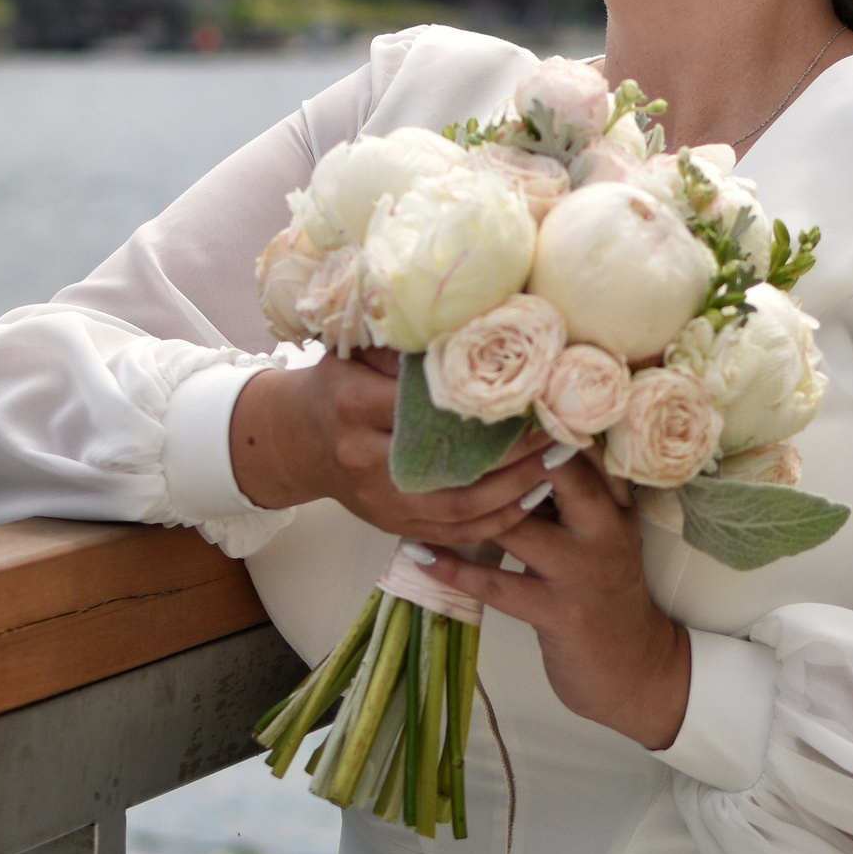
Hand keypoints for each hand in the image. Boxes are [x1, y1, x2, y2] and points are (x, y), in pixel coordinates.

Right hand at [228, 350, 551, 546]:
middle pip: (448, 468)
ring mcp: (378, 500)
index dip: (478, 405)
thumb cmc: (334, 385)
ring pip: (456, 508)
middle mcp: (364, 459)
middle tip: (557, 435)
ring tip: (554, 466)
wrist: (296, 440)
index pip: (423, 408)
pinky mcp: (391, 525)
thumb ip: (401, 342)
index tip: (525, 393)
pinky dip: (495, 521)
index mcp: (353, 405)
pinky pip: (451, 532)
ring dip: (512, 492)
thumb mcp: (354, 351)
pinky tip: (530, 498)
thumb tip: (466, 321)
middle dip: (510, 456)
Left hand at [420, 449, 690, 750]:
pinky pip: (497, 584)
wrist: (636, 668)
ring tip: (418, 489)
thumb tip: (512, 446)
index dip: (536, 422)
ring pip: (518, 524)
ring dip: (465, 508)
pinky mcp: (559, 613)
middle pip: (556, 473)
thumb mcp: (603, 534)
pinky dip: (454, 569)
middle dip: (504, 452)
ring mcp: (582, 571)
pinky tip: (421, 554)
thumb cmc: (605, 590)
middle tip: (450, 432)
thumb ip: (572, 495)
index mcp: (613, 505)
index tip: (488, 401)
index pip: (579, 448)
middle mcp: (603, 529)